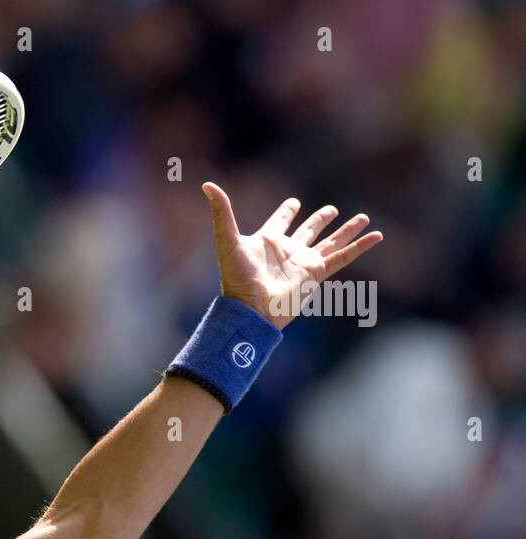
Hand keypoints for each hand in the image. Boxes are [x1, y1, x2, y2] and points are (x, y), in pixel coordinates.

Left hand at [202, 181, 382, 329]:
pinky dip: (360, 247)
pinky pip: (343, 256)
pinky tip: (376, 236)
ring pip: (330, 242)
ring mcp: (303, 262)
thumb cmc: (237, 278)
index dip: (285, 211)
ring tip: (362, 218)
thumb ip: (221, 212)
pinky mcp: (317, 274)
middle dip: (318, 220)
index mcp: (267, 241)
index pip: (279, 221)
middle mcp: (287, 251)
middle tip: (330, 210)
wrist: (252, 309)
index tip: (293, 203)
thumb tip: (207, 184)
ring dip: (346, 230)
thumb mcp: (227, 240)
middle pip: (307, 231)